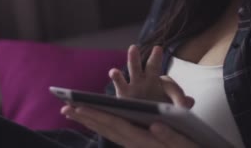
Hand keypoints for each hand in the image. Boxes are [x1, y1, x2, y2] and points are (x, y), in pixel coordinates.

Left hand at [62, 105, 198, 147]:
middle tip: (65, 109)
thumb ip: (171, 137)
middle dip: (86, 118)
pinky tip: (94, 121)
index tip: (79, 107)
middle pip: (107, 129)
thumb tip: (155, 125)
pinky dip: (101, 126)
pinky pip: (115, 134)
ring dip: (90, 122)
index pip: (116, 126)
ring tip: (72, 113)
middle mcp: (136, 144)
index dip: (97, 115)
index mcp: (144, 141)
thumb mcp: (186, 144)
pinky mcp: (137, 144)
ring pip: (108, 132)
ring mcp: (135, 146)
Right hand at [109, 45, 193, 107]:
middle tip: (158, 49)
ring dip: (133, 59)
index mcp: (164, 86)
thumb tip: (190, 101)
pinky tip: (113, 71)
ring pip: (134, 69)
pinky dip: (117, 77)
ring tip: (133, 48)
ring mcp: (135, 85)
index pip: (172, 88)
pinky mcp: (123, 93)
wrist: (141, 124)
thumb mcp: (171, 111)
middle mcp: (149, 82)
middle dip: (155, 59)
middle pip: (153, 68)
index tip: (183, 105)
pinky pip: (120, 83)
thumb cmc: (158, 113)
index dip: (178, 97)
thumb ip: (180, 104)